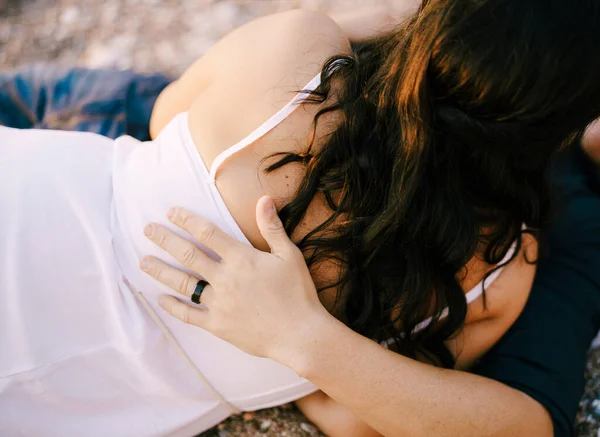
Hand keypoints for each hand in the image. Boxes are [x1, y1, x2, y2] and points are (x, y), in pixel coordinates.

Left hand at [140, 196, 331, 366]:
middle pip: (188, 255)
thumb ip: (272, 228)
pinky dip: (173, 306)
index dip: (187, 220)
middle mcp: (225, 279)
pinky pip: (189, 315)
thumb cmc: (298, 293)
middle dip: (165, 240)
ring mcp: (219, 303)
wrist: (300, 335)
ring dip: (161, 271)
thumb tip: (264, 199)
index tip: (170, 212)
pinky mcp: (217, 325)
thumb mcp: (289, 255)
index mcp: (242, 259)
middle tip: (147, 229)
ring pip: (183, 283)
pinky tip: (160, 298)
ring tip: (143, 262)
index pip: (207, 233)